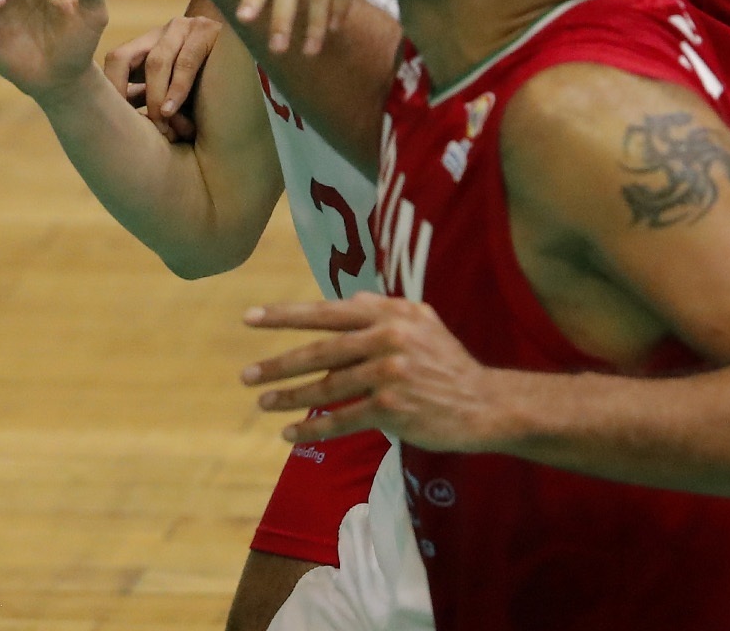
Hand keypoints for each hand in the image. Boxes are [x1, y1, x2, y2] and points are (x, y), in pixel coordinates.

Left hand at [103, 13, 221, 143]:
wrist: (252, 93)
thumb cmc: (206, 105)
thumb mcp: (168, 102)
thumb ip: (144, 101)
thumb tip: (110, 115)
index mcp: (151, 47)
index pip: (116, 61)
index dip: (110, 89)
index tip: (110, 122)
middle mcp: (164, 33)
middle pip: (123, 57)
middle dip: (122, 94)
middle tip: (134, 127)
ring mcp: (186, 27)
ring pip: (156, 61)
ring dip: (156, 97)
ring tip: (162, 124)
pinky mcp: (209, 31)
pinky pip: (186, 61)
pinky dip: (177, 88)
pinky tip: (174, 110)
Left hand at [242, 296, 499, 450]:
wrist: (484, 403)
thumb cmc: (447, 362)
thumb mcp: (421, 320)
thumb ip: (381, 308)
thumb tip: (345, 298)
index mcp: (388, 313)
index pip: (326, 312)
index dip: (285, 315)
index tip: (251, 318)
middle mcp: (386, 338)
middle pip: (320, 351)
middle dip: (278, 363)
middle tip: (245, 375)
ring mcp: (388, 374)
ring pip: (327, 387)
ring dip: (290, 398)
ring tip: (263, 402)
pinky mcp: (392, 409)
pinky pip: (343, 419)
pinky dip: (314, 427)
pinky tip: (291, 432)